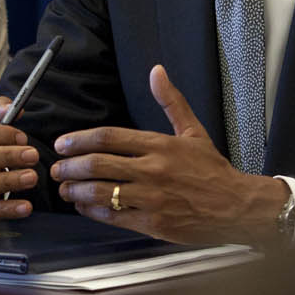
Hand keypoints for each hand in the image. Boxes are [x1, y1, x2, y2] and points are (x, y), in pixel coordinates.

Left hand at [51, 64, 287, 244]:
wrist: (238, 207)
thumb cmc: (213, 170)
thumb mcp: (193, 132)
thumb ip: (171, 102)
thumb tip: (156, 71)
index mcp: (160, 145)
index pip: (109, 137)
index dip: (79, 140)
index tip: (63, 144)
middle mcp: (153, 170)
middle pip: (98, 164)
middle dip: (71, 166)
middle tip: (57, 168)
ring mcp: (152, 198)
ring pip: (102, 192)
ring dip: (76, 190)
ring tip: (64, 188)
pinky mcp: (153, 223)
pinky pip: (114, 216)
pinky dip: (93, 211)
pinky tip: (83, 206)